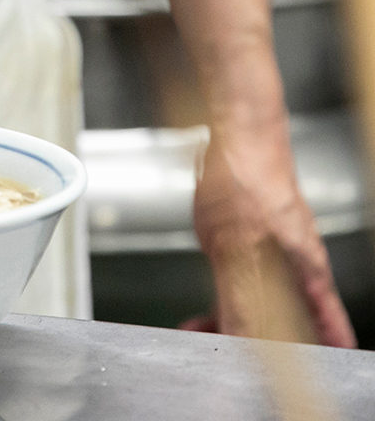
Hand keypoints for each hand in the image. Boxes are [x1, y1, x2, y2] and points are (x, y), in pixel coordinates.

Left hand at [181, 120, 355, 347]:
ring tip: (198, 341)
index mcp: (308, 275)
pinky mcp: (240, 246)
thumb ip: (242, 300)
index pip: (328, 331)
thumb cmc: (250, 178)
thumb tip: (243, 344)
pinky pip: (233, 288)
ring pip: (254, 309)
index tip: (297, 389)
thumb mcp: (241, 249)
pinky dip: (216, 307)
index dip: (319, 361)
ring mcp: (266, 257)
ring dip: (228, 330)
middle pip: (285, 326)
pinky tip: (198, 317)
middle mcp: (291, 271)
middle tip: (223, 368)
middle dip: (257, 353)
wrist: (233, 137)